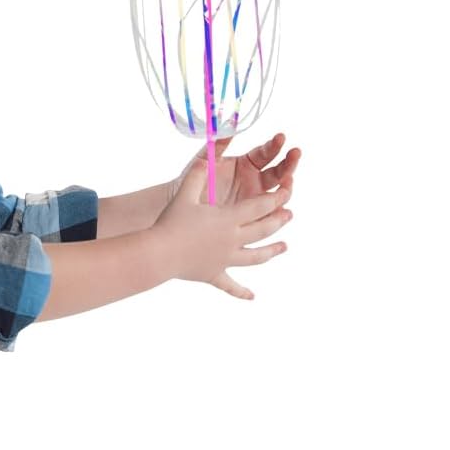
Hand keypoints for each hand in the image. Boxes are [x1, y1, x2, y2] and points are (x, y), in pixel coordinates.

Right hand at [151, 155, 291, 299]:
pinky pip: (231, 285)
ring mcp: (224, 259)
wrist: (159, 254)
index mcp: (228, 218)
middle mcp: (232, 239)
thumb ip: (198, 172)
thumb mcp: (186, 192)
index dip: (276, 199)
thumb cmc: (171, 222)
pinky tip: (252, 297)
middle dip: (278, 221)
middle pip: (262, 230)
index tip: (287, 192)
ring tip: (284, 247)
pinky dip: (241, 291)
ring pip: (255, 257)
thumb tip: (207, 152)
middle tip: (290, 215)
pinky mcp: (213, 274)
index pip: (260, 206)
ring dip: (271, 252)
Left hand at [170, 131, 301, 207]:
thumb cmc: (194, 181)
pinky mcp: (254, 217)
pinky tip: (282, 208)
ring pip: (279, 191)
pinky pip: (271, 214)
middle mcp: (255, 180)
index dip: (274, 145)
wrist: (184, 208)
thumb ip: (218, 144)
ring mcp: (257, 199)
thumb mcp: (205, 160)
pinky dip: (279, 211)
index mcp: (247, 163)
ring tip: (288, 181)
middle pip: (279, 170)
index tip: (281, 137)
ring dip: (287, 185)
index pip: (266, 152)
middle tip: (295, 153)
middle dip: (289, 162)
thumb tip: (229, 124)